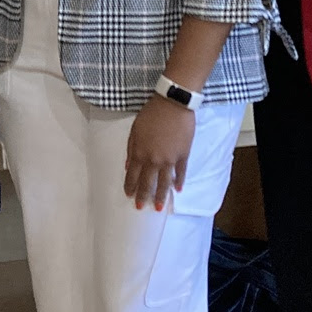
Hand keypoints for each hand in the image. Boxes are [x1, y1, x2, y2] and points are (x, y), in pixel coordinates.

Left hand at [125, 95, 196, 211]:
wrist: (173, 104)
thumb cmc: (151, 114)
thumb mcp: (135, 130)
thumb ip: (131, 149)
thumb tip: (127, 166)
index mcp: (140, 153)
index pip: (133, 175)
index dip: (130, 186)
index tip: (129, 195)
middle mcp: (154, 160)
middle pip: (148, 182)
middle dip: (143, 196)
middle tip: (141, 207)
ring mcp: (170, 159)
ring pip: (164, 182)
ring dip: (161, 196)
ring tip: (159, 207)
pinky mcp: (183, 155)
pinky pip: (181, 172)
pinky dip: (179, 182)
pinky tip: (177, 190)